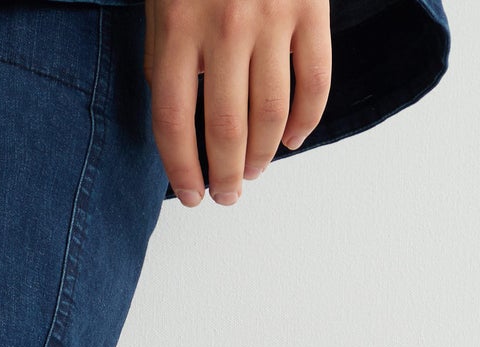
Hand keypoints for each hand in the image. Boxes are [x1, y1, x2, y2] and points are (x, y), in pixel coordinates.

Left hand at [144, 0, 332, 208]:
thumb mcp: (164, 5)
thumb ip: (166, 59)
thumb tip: (179, 127)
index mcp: (178, 27)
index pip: (174, 122)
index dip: (182, 170)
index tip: (192, 195)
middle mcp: (225, 27)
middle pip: (225, 128)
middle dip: (225, 175)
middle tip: (226, 195)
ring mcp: (273, 18)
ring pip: (271, 114)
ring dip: (261, 156)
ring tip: (252, 173)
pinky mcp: (312, 8)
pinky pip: (315, 81)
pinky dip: (306, 120)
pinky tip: (291, 140)